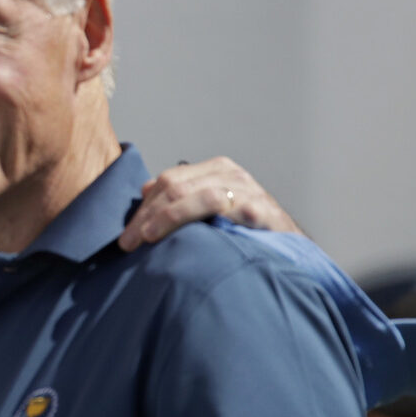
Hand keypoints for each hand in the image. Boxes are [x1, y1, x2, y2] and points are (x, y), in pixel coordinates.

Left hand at [119, 156, 301, 250]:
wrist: (289, 245)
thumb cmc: (244, 229)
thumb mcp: (210, 208)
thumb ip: (182, 197)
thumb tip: (145, 189)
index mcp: (214, 170)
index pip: (167, 181)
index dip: (143, 208)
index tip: (126, 236)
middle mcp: (229, 174)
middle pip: (176, 187)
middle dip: (147, 216)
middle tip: (129, 242)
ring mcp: (246, 190)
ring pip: (196, 196)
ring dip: (167, 218)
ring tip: (148, 238)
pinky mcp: (259, 209)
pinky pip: (225, 210)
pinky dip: (201, 219)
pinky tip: (186, 237)